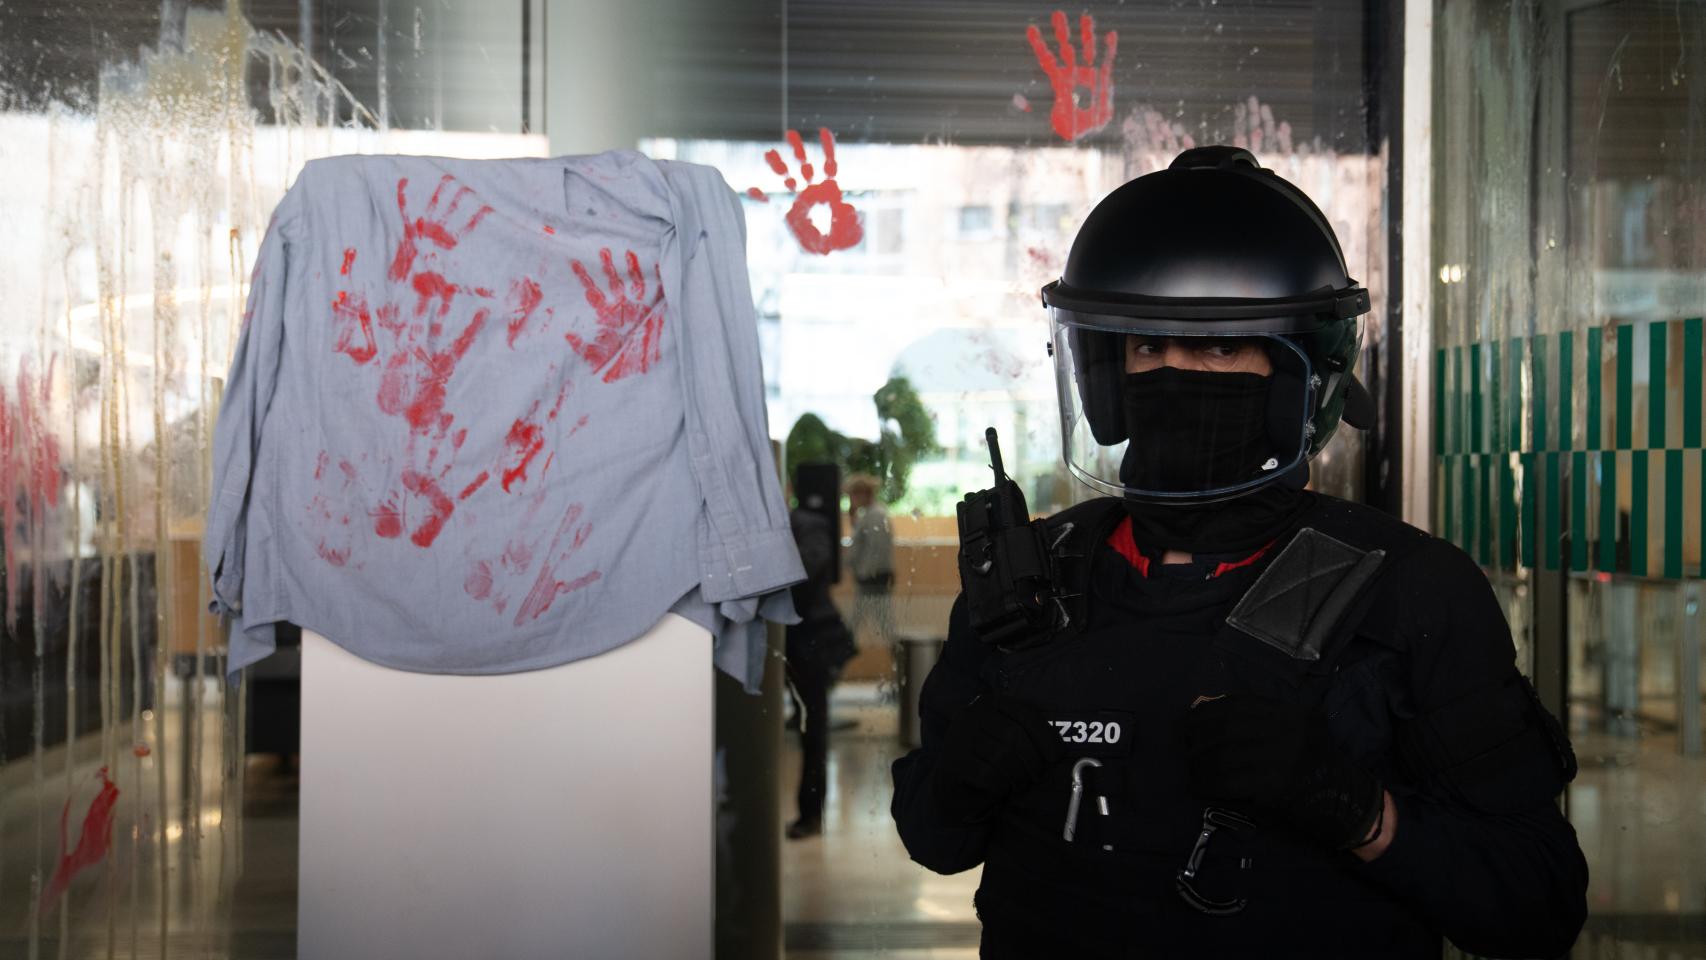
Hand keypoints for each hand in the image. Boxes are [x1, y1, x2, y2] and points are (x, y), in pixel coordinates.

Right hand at [933, 695, 1064, 822]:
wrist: (954, 790)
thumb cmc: (989, 762)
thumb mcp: (1006, 741)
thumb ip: (1026, 734)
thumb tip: (1060, 748)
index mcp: (989, 703)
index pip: (1026, 714)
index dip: (1046, 737)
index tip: (1057, 757)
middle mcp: (972, 715)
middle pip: (1015, 737)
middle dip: (1033, 761)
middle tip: (1037, 777)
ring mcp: (959, 738)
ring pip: (1003, 757)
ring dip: (1019, 777)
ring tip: (1019, 784)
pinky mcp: (954, 762)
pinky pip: (989, 776)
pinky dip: (1002, 786)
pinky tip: (1003, 789)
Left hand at [1184, 694, 1382, 850]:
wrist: (1351, 806)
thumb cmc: (1319, 770)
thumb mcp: (1300, 732)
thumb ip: (1263, 720)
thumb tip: (1207, 707)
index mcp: (1292, 714)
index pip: (1238, 704)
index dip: (1208, 711)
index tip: (1190, 720)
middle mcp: (1288, 730)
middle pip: (1226, 727)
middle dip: (1198, 737)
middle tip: (1185, 748)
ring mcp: (1282, 757)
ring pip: (1223, 754)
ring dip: (1199, 764)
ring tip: (1191, 772)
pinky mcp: (1276, 785)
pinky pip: (1228, 780)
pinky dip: (1208, 783)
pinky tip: (1199, 787)